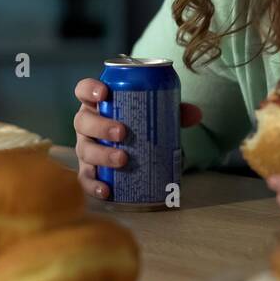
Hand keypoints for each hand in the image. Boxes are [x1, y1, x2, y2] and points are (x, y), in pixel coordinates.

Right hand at [72, 78, 202, 198]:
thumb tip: (196, 114)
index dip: (90, 89)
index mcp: (98, 104)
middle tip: (122, 132)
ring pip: (84, 150)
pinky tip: (106, 190)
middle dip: (100, 126)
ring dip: (101, 155)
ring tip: (123, 159)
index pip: (84, 90)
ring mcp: (85, 148)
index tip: (104, 93)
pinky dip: (93, 186)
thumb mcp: (154, 115)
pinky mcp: (89, 171)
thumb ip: (174, 111)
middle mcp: (86, 125)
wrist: (134, 153)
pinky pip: (85, 179)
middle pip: (83, 121)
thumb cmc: (140, 126)